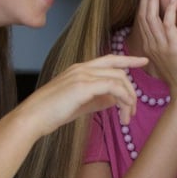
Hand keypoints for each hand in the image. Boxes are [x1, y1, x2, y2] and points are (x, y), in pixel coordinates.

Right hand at [26, 53, 147, 132]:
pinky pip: (112, 87)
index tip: (144, 61)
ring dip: (128, 98)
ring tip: (127, 117)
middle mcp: (82, 68)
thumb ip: (99, 99)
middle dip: (131, 91)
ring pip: (118, 79)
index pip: (110, 59)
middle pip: (119, 70)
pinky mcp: (82, 86)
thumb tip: (116, 100)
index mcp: (80, 69)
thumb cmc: (53, 113)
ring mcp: (82, 75)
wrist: (33, 117)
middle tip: (132, 112)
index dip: (128, 59)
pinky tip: (123, 111)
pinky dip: (123, 98)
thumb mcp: (80, 104)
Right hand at [133, 0, 176, 102]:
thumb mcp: (169, 57)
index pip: (141, 19)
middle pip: (143, 14)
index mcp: (148, 46)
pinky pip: (168, 25)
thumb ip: (165, 43)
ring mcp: (161, 46)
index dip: (142, 1)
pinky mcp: (173, 47)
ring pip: (152, 17)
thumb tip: (168, 29)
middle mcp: (151, 45)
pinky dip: (169, 10)